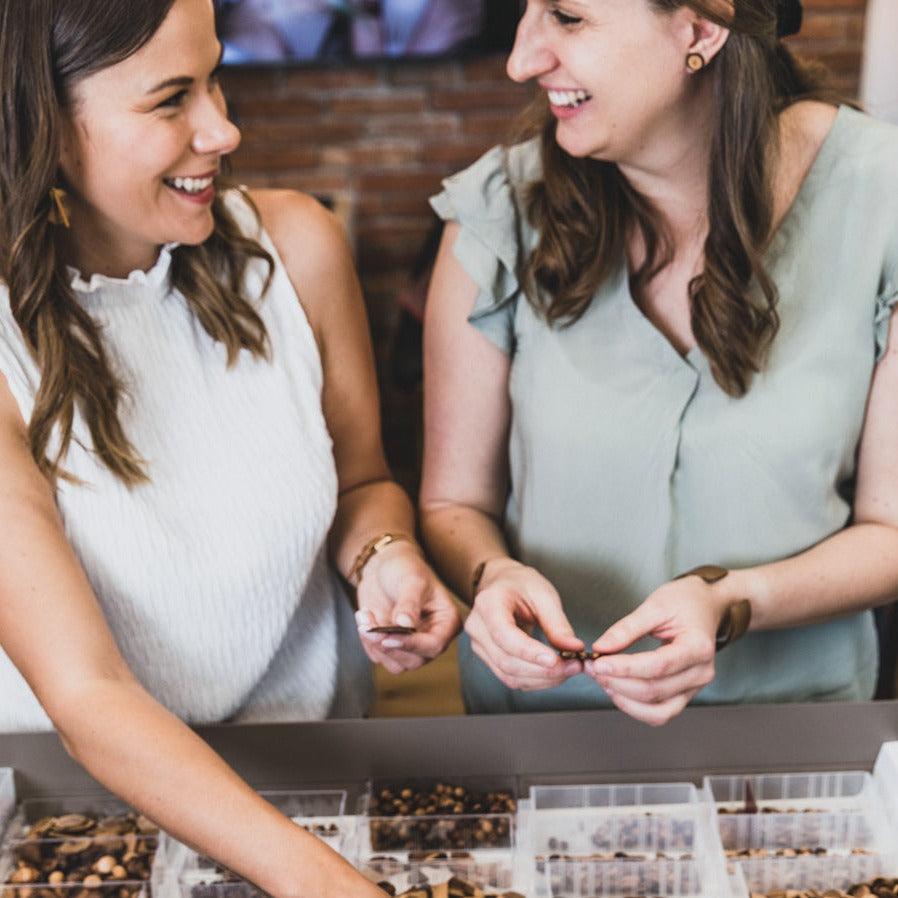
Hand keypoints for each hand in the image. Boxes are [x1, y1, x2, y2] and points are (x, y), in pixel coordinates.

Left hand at [354, 542, 461, 673]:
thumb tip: (405, 625)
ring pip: (396, 664)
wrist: (384, 567)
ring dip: (375, 644)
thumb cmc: (405, 569)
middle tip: (367, 626)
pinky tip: (365, 617)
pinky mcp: (392, 647)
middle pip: (415, 661)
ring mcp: (412, 645)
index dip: (411, 644)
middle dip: (388, 645)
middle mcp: (432, 638)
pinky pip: (379, 657)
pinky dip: (367, 641)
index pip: (434, 645)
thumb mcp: (411, 580)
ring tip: (364, 617)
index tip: (388, 638)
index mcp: (447, 622)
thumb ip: (409, 603)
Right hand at [464, 558, 583, 690]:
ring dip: (542, 678)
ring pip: (509, 674)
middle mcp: (478, 627)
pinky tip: (554, 673)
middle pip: (507, 660)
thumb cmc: (521, 584)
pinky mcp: (488, 658)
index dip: (529, 651)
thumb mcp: (543, 593)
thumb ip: (557, 622)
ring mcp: (480, 645)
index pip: (504, 634)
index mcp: (488, 603)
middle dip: (543, 669)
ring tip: (568, 669)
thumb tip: (573, 648)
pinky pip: (510, 678)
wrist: (502, 585)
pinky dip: (535, 680)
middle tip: (574, 665)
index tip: (556, 660)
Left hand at [585, 576, 723, 725]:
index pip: (658, 666)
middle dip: (617, 682)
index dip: (625, 668)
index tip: (598, 662)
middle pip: (655, 690)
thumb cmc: (684, 602)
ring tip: (602, 679)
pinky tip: (617, 691)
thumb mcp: (655, 605)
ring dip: (624, 699)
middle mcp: (701, 673)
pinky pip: (661, 713)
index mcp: (698, 647)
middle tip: (592, 667)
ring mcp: (695, 687)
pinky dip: (636, 708)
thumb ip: (627, 628)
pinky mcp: (685, 694)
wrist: (705, 606)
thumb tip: (601, 648)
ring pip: (657, 710)